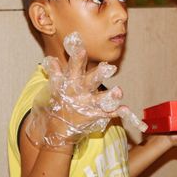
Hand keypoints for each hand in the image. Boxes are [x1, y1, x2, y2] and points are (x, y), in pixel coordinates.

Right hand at [27, 32, 123, 146]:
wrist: (57, 128)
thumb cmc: (59, 102)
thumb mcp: (55, 86)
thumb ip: (56, 72)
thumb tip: (51, 58)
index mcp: (70, 83)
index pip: (73, 68)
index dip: (77, 58)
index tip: (81, 48)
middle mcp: (79, 93)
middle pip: (90, 81)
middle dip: (99, 74)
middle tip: (108, 67)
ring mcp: (87, 105)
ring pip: (100, 99)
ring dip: (110, 96)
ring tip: (119, 91)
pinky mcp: (93, 116)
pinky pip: (107, 113)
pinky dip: (116, 112)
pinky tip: (125, 109)